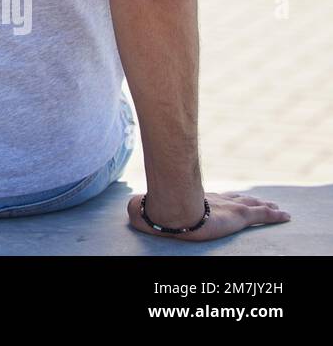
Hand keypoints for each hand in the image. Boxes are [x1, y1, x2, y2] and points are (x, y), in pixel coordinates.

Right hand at [127, 191, 289, 240]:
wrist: (170, 208)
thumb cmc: (157, 210)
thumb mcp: (146, 210)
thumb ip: (140, 209)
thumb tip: (131, 208)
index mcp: (196, 201)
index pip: (215, 199)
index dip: (225, 198)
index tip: (230, 198)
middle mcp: (215, 200)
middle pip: (236, 199)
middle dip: (248, 201)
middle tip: (259, 201)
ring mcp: (228, 207)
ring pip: (252, 206)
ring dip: (265, 207)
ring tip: (276, 209)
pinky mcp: (238, 217)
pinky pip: (262, 216)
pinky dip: (274, 216)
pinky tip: (285, 216)